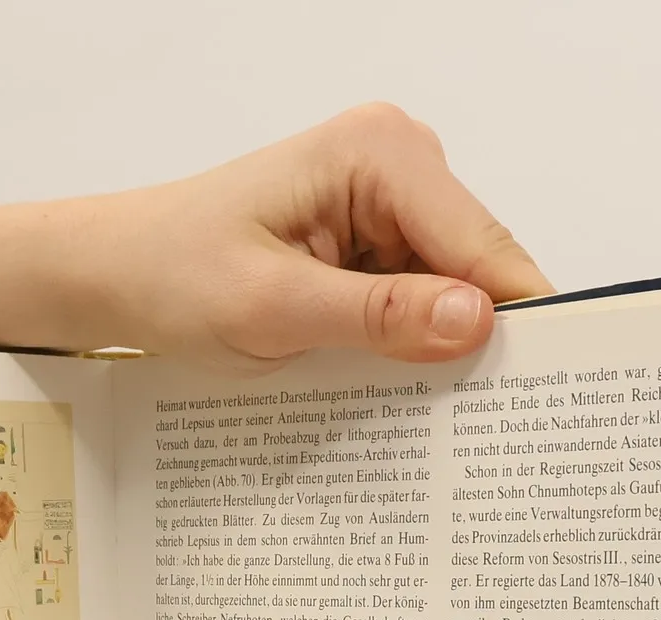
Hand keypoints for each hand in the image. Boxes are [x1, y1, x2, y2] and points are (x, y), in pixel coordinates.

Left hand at [88, 104, 553, 370]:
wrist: (117, 274)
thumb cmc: (172, 276)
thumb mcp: (272, 309)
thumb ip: (377, 316)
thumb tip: (475, 319)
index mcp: (378, 153)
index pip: (480, 243)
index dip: (516, 319)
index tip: (542, 393)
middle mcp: (395, 160)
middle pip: (476, 265)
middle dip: (477, 337)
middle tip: (481, 425)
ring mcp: (386, 200)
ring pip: (450, 289)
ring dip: (438, 347)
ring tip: (430, 412)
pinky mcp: (370, 239)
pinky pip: (415, 298)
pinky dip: (408, 343)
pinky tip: (394, 384)